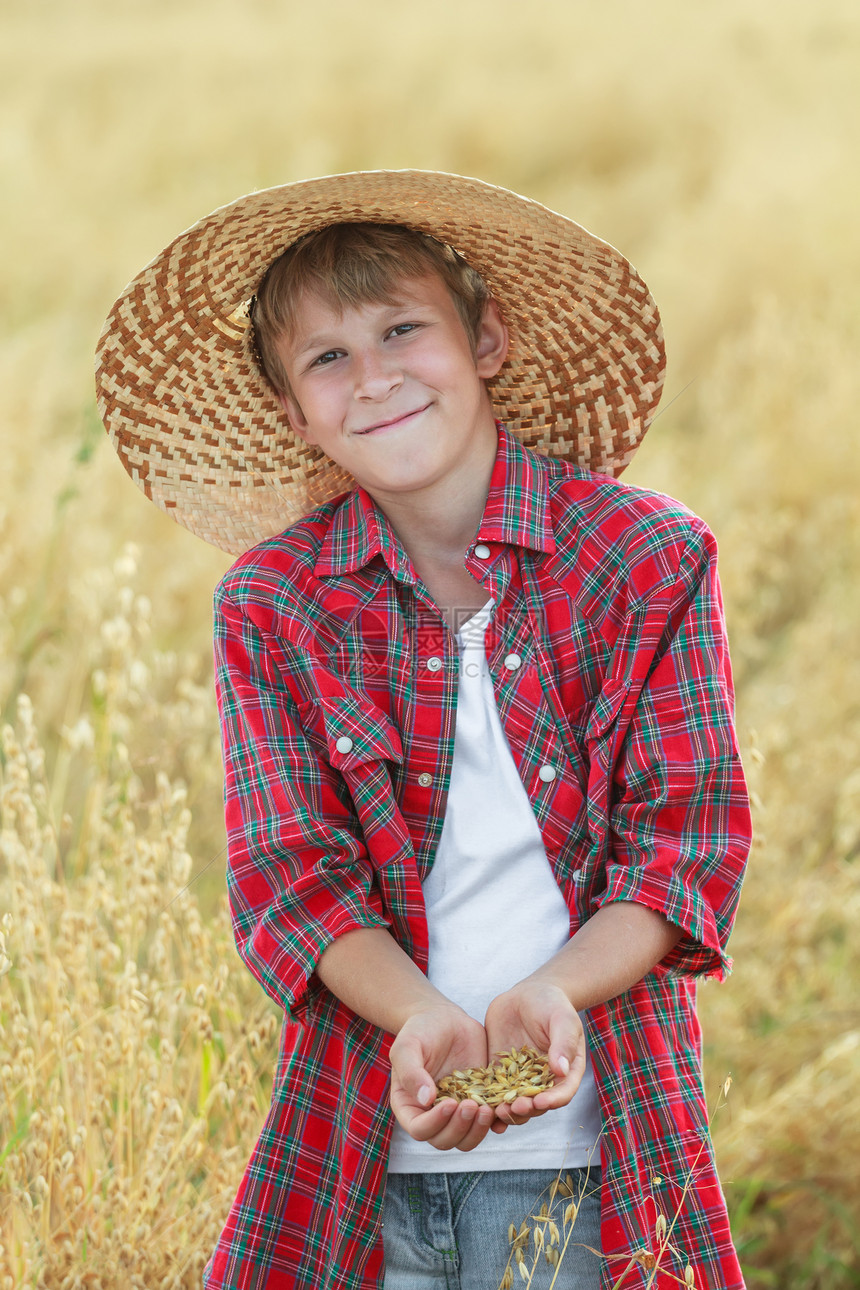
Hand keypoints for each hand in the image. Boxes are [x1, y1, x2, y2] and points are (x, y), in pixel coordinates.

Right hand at [389, 1003, 495, 1151]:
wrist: (445, 1018)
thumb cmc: (420, 1030)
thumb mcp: (408, 1046)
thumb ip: (412, 1072)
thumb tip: (425, 1100)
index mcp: (410, 1106)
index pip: (420, 1130)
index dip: (435, 1123)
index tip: (450, 1102)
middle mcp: (432, 1114)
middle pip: (445, 1140)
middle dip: (460, 1128)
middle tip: (472, 1105)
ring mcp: (457, 1110)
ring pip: (467, 1138)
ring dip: (478, 1130)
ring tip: (487, 1108)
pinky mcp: (479, 1101)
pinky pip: (488, 1122)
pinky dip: (496, 1121)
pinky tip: (504, 1109)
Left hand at [484, 979, 584, 1131]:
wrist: (528, 993)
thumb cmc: (552, 1004)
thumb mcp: (562, 1019)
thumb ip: (563, 1043)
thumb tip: (562, 1070)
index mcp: (565, 1071)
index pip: (562, 1093)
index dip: (552, 1101)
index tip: (539, 1102)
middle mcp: (543, 1080)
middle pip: (537, 1105)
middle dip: (525, 1110)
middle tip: (512, 1108)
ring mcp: (521, 1078)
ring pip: (515, 1103)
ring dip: (507, 1111)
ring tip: (495, 1112)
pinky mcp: (501, 1072)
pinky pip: (494, 1091)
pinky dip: (489, 1102)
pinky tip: (479, 1108)